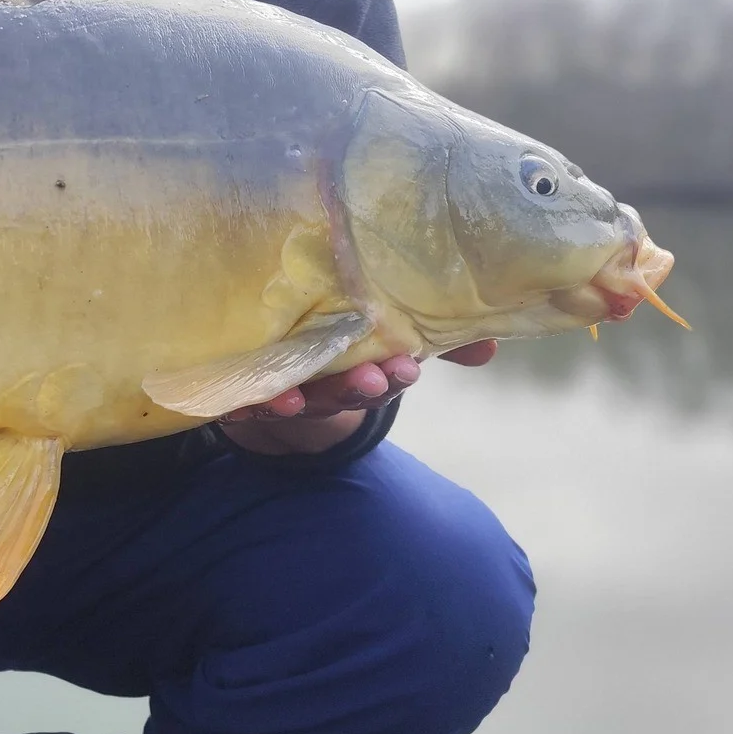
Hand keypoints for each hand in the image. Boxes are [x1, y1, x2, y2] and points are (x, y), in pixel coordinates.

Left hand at [219, 339, 497, 456]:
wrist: (274, 359)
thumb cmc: (340, 336)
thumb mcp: (386, 329)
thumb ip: (434, 335)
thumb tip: (490, 345)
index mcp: (360, 366)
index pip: (383, 375)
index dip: (393, 376)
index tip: (407, 367)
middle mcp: (323, 383)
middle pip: (343, 390)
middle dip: (359, 388)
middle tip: (375, 378)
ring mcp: (285, 388)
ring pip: (297, 397)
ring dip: (301, 399)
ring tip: (298, 399)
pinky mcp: (244, 391)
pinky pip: (243, 401)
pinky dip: (246, 404)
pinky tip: (248, 402)